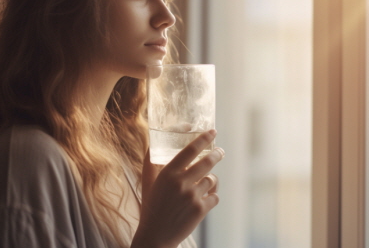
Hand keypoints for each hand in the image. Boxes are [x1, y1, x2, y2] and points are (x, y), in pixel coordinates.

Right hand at [132, 130, 223, 247]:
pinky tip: (203, 200)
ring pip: (212, 180)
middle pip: (207, 162)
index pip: (190, 150)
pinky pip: (215, 197)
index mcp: (168, 173)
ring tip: (204, 185)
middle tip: (220, 152)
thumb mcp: (148, 181)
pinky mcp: (200, 210)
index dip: (204, 139)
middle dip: (217, 154)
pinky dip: (212, 197)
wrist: (155, 236)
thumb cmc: (152, 206)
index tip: (213, 132)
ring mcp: (192, 196)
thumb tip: (155, 140)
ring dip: (210, 182)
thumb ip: (150, 160)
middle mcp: (180, 182)